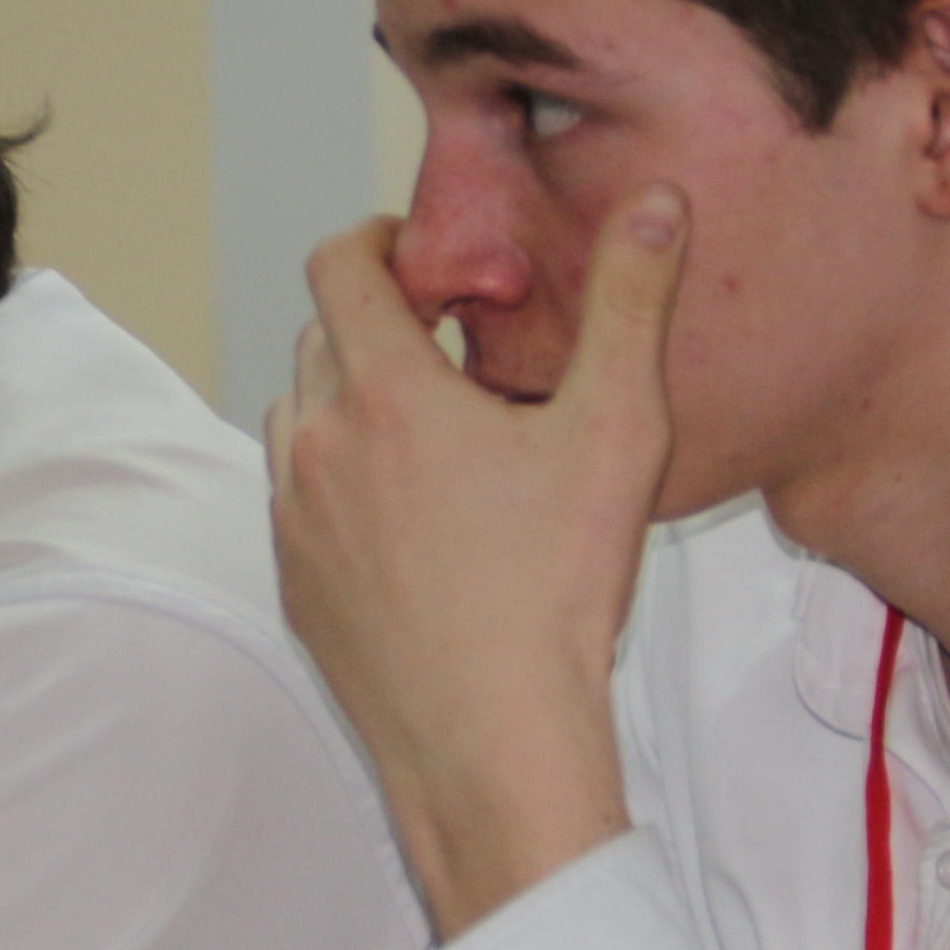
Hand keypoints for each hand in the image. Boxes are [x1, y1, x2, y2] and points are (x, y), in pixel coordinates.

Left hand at [264, 188, 685, 936]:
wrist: (490, 745)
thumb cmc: (555, 594)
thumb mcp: (618, 433)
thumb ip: (632, 303)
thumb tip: (657, 203)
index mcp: (384, 392)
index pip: (337, 264)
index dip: (379, 240)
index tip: (429, 260)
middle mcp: (315, 444)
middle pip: (319, 336)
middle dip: (377, 320)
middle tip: (450, 340)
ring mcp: (292, 519)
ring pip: (298, 415)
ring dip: (351, 399)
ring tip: (434, 428)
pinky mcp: (292, 584)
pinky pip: (297, 499)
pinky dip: (339, 480)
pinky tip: (415, 516)